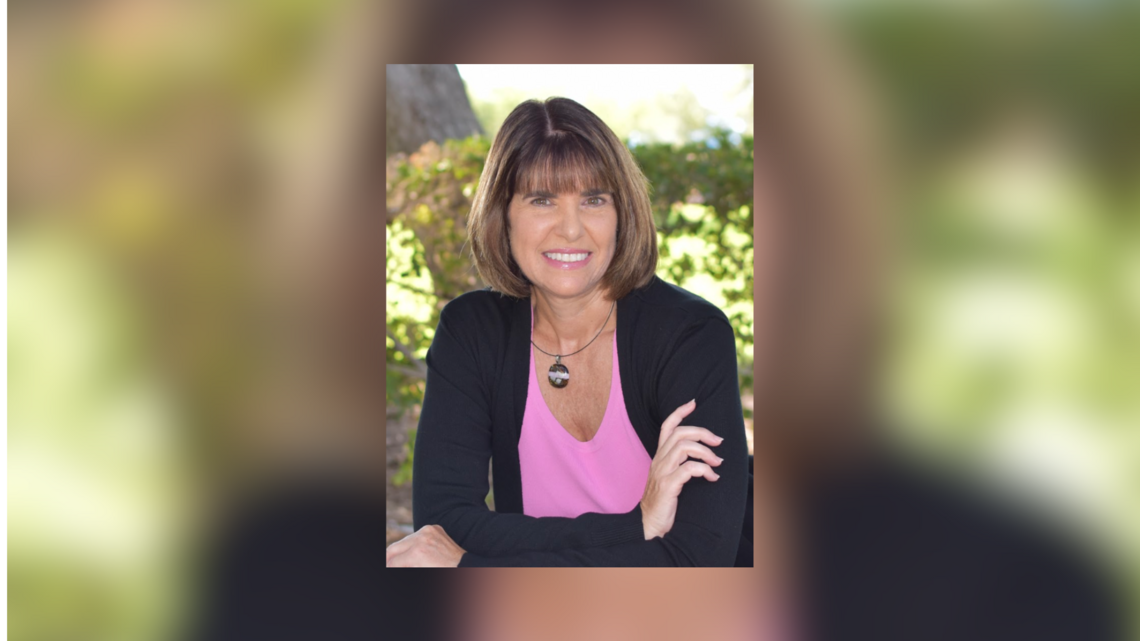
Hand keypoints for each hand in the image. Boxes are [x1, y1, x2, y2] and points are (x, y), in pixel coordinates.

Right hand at [386, 524, 465, 566]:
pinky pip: (417, 535)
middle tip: (390, 564)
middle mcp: (421, 539)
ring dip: (402, 551)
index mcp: (417, 554)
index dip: (390, 566)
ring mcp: (428, 531)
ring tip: (402, 560)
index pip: (393, 561)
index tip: (390, 566)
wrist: (463, 566)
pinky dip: (414, 543)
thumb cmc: (442, 570)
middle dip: (390, 558)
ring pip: (404, 540)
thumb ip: (405, 565)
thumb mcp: (420, 569)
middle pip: (394, 548)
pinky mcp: (433, 528)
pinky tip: (415, 552)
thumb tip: (393, 564)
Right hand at [639, 399, 723, 539]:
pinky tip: (712, 478)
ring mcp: (662, 473)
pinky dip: (705, 470)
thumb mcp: (669, 479)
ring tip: (718, 462)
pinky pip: (689, 469)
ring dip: (706, 452)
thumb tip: (703, 456)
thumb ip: (680, 466)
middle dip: (702, 433)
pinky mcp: (667, 486)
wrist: (648, 527)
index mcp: (659, 457)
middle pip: (680, 434)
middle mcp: (659, 461)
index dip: (679, 413)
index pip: (667, 427)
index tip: (693, 403)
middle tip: (718, 441)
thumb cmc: (662, 504)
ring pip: (684, 448)